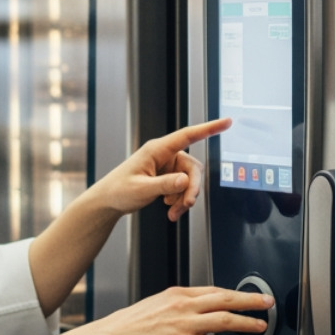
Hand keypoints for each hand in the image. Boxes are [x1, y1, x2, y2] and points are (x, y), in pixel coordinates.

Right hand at [79, 285, 271, 334]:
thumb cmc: (127, 327)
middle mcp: (184, 305)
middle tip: (266, 302)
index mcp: (176, 294)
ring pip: (225, 319)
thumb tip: (189, 315)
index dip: (234, 292)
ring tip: (260, 326)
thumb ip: (174, 309)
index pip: (213, 290)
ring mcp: (185, 325)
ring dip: (247, 322)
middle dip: (250, 300)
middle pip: (225, 298)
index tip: (246, 295)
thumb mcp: (153, 306)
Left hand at [94, 117, 229, 222]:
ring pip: (189, 181)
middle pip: (192, 167)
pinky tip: (169, 209)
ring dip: (184, 198)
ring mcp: (166, 167)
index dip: (209, 128)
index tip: (226, 122)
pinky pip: (182, 188)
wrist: (108, 202)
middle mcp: (164, 155)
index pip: (187, 135)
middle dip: (191, 188)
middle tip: (186, 205)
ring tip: (172, 212)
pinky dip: (179, 200)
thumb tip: (185, 181)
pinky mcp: (166, 178)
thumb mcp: (142, 189)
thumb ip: (165, 185)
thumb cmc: (119, 190)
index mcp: (157, 150)